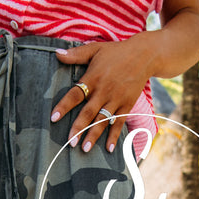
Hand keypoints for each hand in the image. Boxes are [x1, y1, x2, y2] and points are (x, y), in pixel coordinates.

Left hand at [50, 34, 156, 153]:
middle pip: (88, 112)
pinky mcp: (127, 105)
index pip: (75, 94)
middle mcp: (104, 91)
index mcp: (93, 78)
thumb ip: (76, 54)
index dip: (64, 106)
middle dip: (79, 128)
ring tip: (85, 149)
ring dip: (94, 135)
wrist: (144, 55)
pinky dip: (114, 136)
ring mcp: (116, 99)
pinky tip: (109, 149)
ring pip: (103, 120)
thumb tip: (56, 54)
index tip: (53, 118)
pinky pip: (119, 123)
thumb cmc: (116, 52)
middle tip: (70, 142)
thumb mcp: (95, 49)